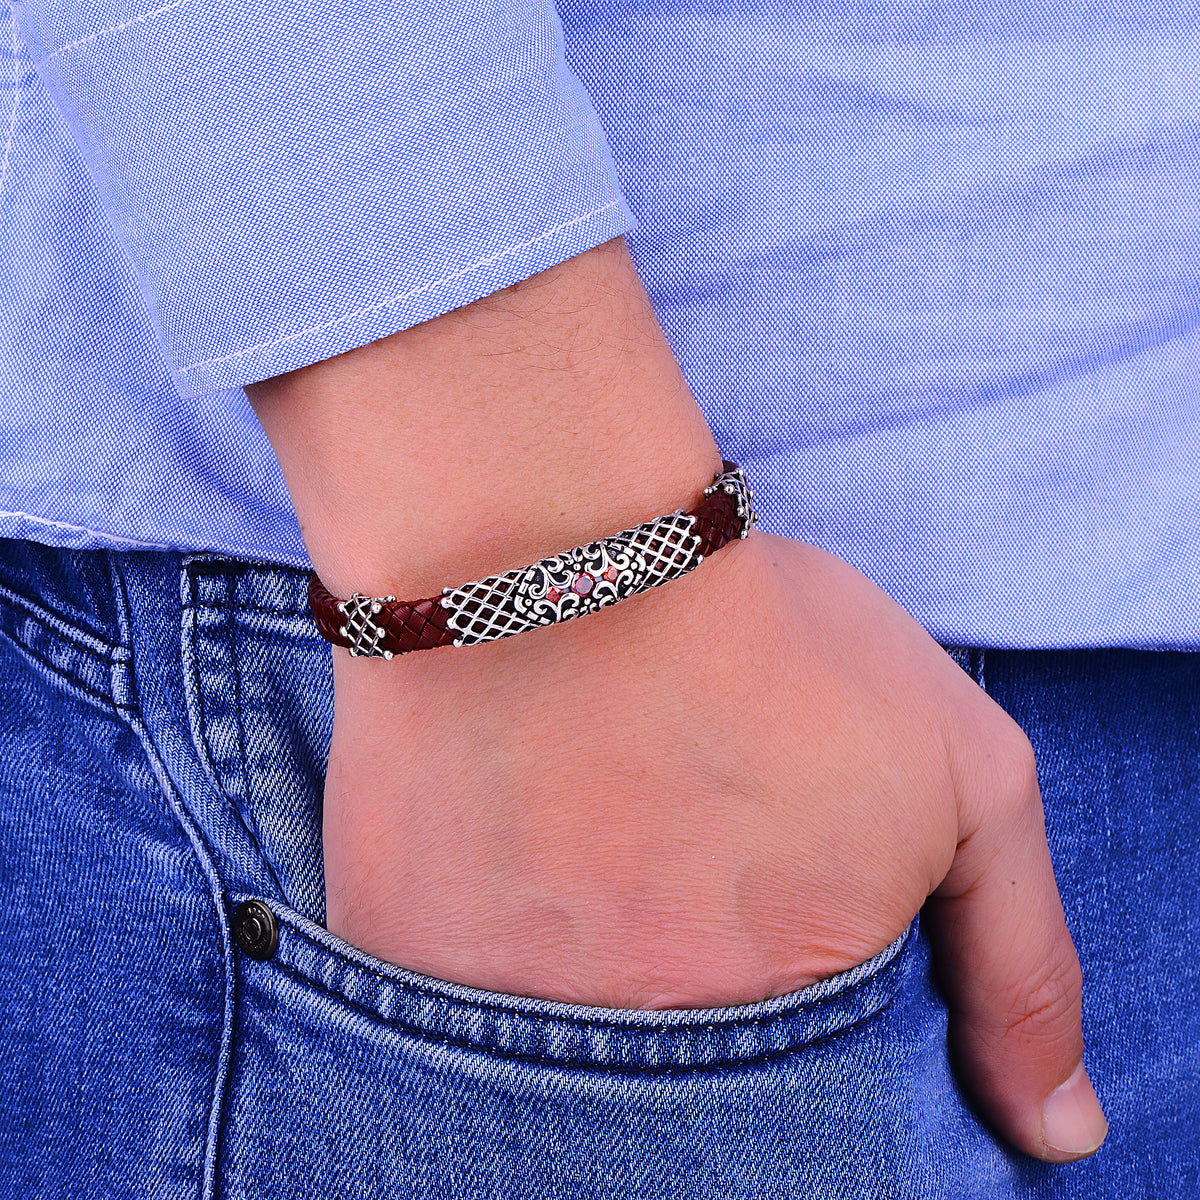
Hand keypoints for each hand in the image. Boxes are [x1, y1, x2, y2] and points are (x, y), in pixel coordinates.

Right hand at [321, 530, 1107, 1162]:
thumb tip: (1061, 1138)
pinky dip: (482, 931)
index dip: (788, 976)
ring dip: (581, 950)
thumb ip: (1018, 962)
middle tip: (663, 838)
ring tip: (587, 825)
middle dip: (688, 964)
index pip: (812, 1098)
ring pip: (562, 1048)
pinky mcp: (399, 965)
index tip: (754, 888)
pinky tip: (502, 831)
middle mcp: (650, 1058)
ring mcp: (510, 1023)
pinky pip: (448, 998)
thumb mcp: (961, 772)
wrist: (548, 548)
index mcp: (790, 1021)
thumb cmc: (761, 643)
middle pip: (689, 1080)